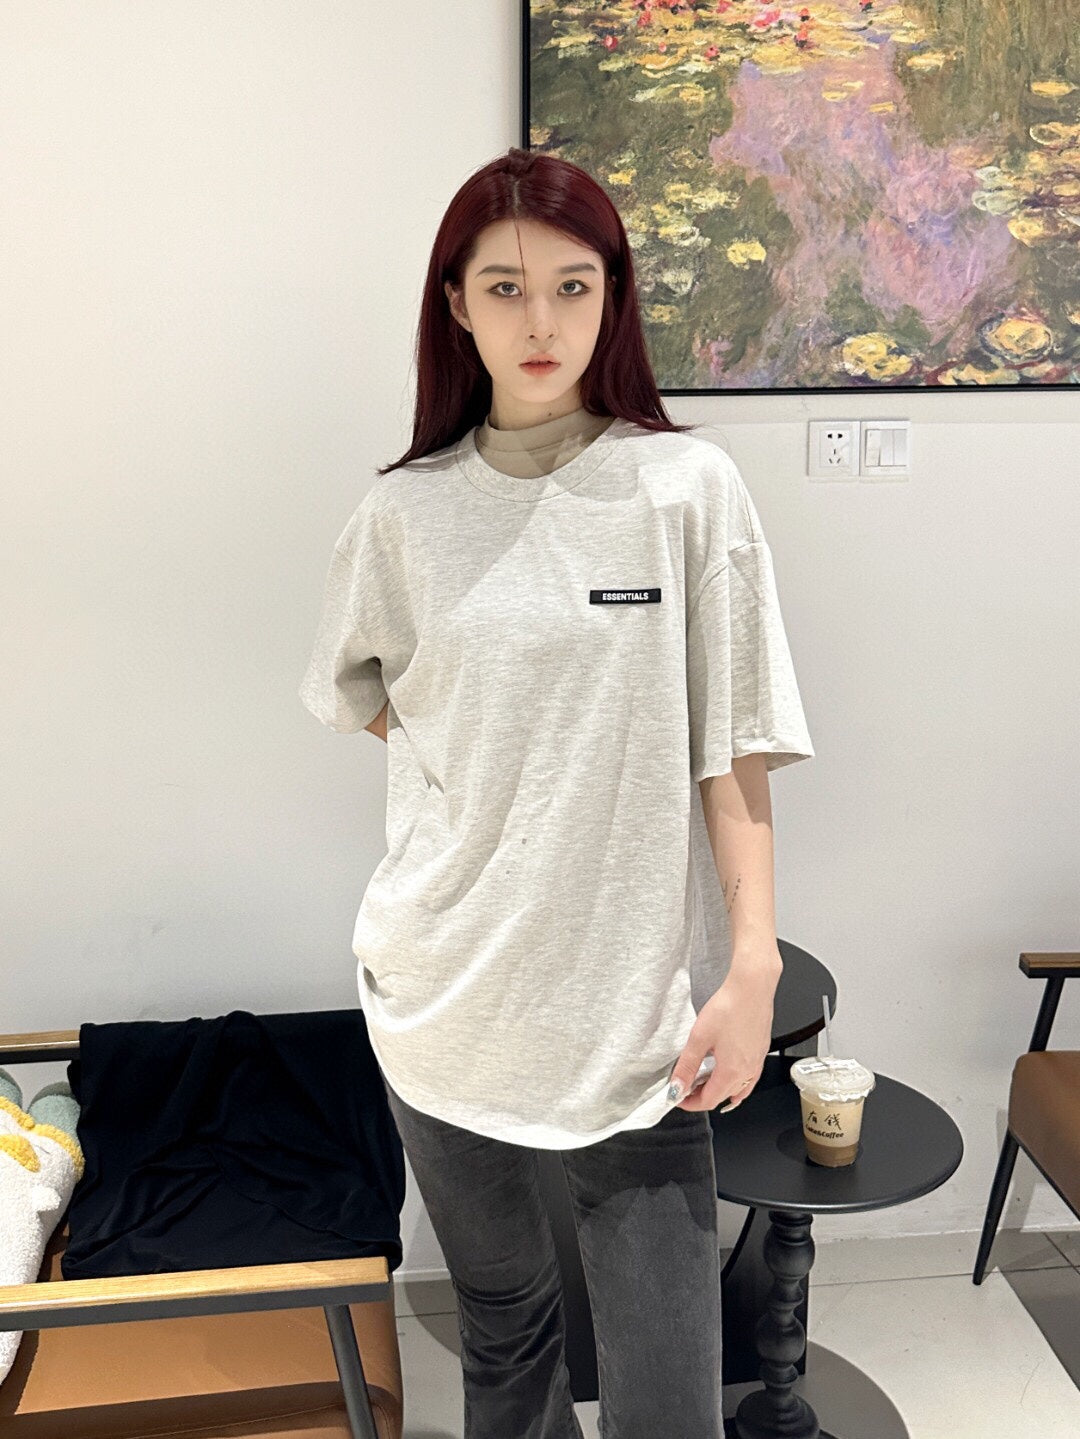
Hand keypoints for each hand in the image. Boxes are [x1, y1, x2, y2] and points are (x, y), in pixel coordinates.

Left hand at [669, 960, 780, 1111]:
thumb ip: (686, 1066)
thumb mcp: (699, 1038)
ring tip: (703, 1080)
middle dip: (702, 1096)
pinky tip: (727, 1071)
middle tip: (685, 1086)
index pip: (708, 1101)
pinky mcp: (760, 1052)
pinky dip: (735, 1082)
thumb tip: (677, 1087)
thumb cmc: (730, 1007)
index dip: (690, 1103)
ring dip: (719, 1090)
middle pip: (722, 1097)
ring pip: (738, 1090)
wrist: (752, 988)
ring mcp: (757, 1063)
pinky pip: (748, 1078)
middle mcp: (748, 1072)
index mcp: (732, 1072)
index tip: (678, 1097)